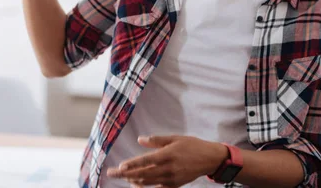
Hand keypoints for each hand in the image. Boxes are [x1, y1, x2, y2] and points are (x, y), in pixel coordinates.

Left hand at [106, 135, 228, 187]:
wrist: (210, 159)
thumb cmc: (192, 145)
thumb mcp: (175, 138)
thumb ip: (157, 140)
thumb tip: (140, 139)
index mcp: (167, 155)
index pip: (145, 161)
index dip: (132, 164)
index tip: (120, 167)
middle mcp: (167, 169)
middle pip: (142, 173)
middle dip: (125, 174)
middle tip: (111, 173)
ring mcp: (171, 179)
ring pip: (147, 182)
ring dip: (132, 180)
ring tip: (121, 177)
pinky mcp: (174, 185)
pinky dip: (144, 186)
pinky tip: (136, 184)